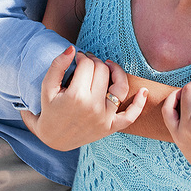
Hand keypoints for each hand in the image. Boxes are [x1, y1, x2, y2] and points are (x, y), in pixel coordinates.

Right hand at [21, 46, 146, 150]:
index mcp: (76, 96)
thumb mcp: (47, 89)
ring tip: (109, 66)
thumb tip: (72, 49)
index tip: (77, 58)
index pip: (87, 65)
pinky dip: (139, 104)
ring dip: (117, 72)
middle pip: (102, 72)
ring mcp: (105, 118)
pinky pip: (130, 116)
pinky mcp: (111, 127)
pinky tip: (144, 91)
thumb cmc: (49, 112)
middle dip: (95, 62)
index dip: (82, 57)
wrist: (53, 141)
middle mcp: (93, 107)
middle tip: (88, 62)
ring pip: (120, 87)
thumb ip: (57, 66)